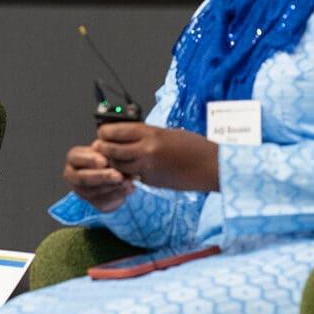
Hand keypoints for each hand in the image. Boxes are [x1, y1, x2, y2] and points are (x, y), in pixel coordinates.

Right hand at [62, 145, 132, 211]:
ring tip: (127, 181)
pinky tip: (129, 188)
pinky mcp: (93, 202)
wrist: (117, 173)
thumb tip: (106, 154)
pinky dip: (118, 194)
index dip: (90, 161)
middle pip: (82, 178)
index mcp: (73, 158)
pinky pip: (103, 201)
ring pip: (94, 192)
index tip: (104, 161)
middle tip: (118, 176)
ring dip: (112, 187)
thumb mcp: (108, 150)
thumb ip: (106, 152)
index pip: (76, 159)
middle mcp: (72, 175)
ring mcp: (81, 191)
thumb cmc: (109, 156)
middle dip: (102, 177)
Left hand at [91, 122, 219, 191]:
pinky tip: (131, 169)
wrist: (210, 166)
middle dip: (103, 148)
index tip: (103, 133)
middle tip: (102, 147)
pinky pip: (132, 176)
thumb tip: (127, 136)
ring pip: (117, 165)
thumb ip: (146, 134)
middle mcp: (146, 150)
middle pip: (110, 149)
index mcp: (150, 133)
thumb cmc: (194, 146)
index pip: (114, 131)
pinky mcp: (151, 181)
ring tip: (116, 158)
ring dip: (113, 162)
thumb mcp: (167, 133)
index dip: (104, 132)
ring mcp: (147, 168)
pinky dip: (128, 173)